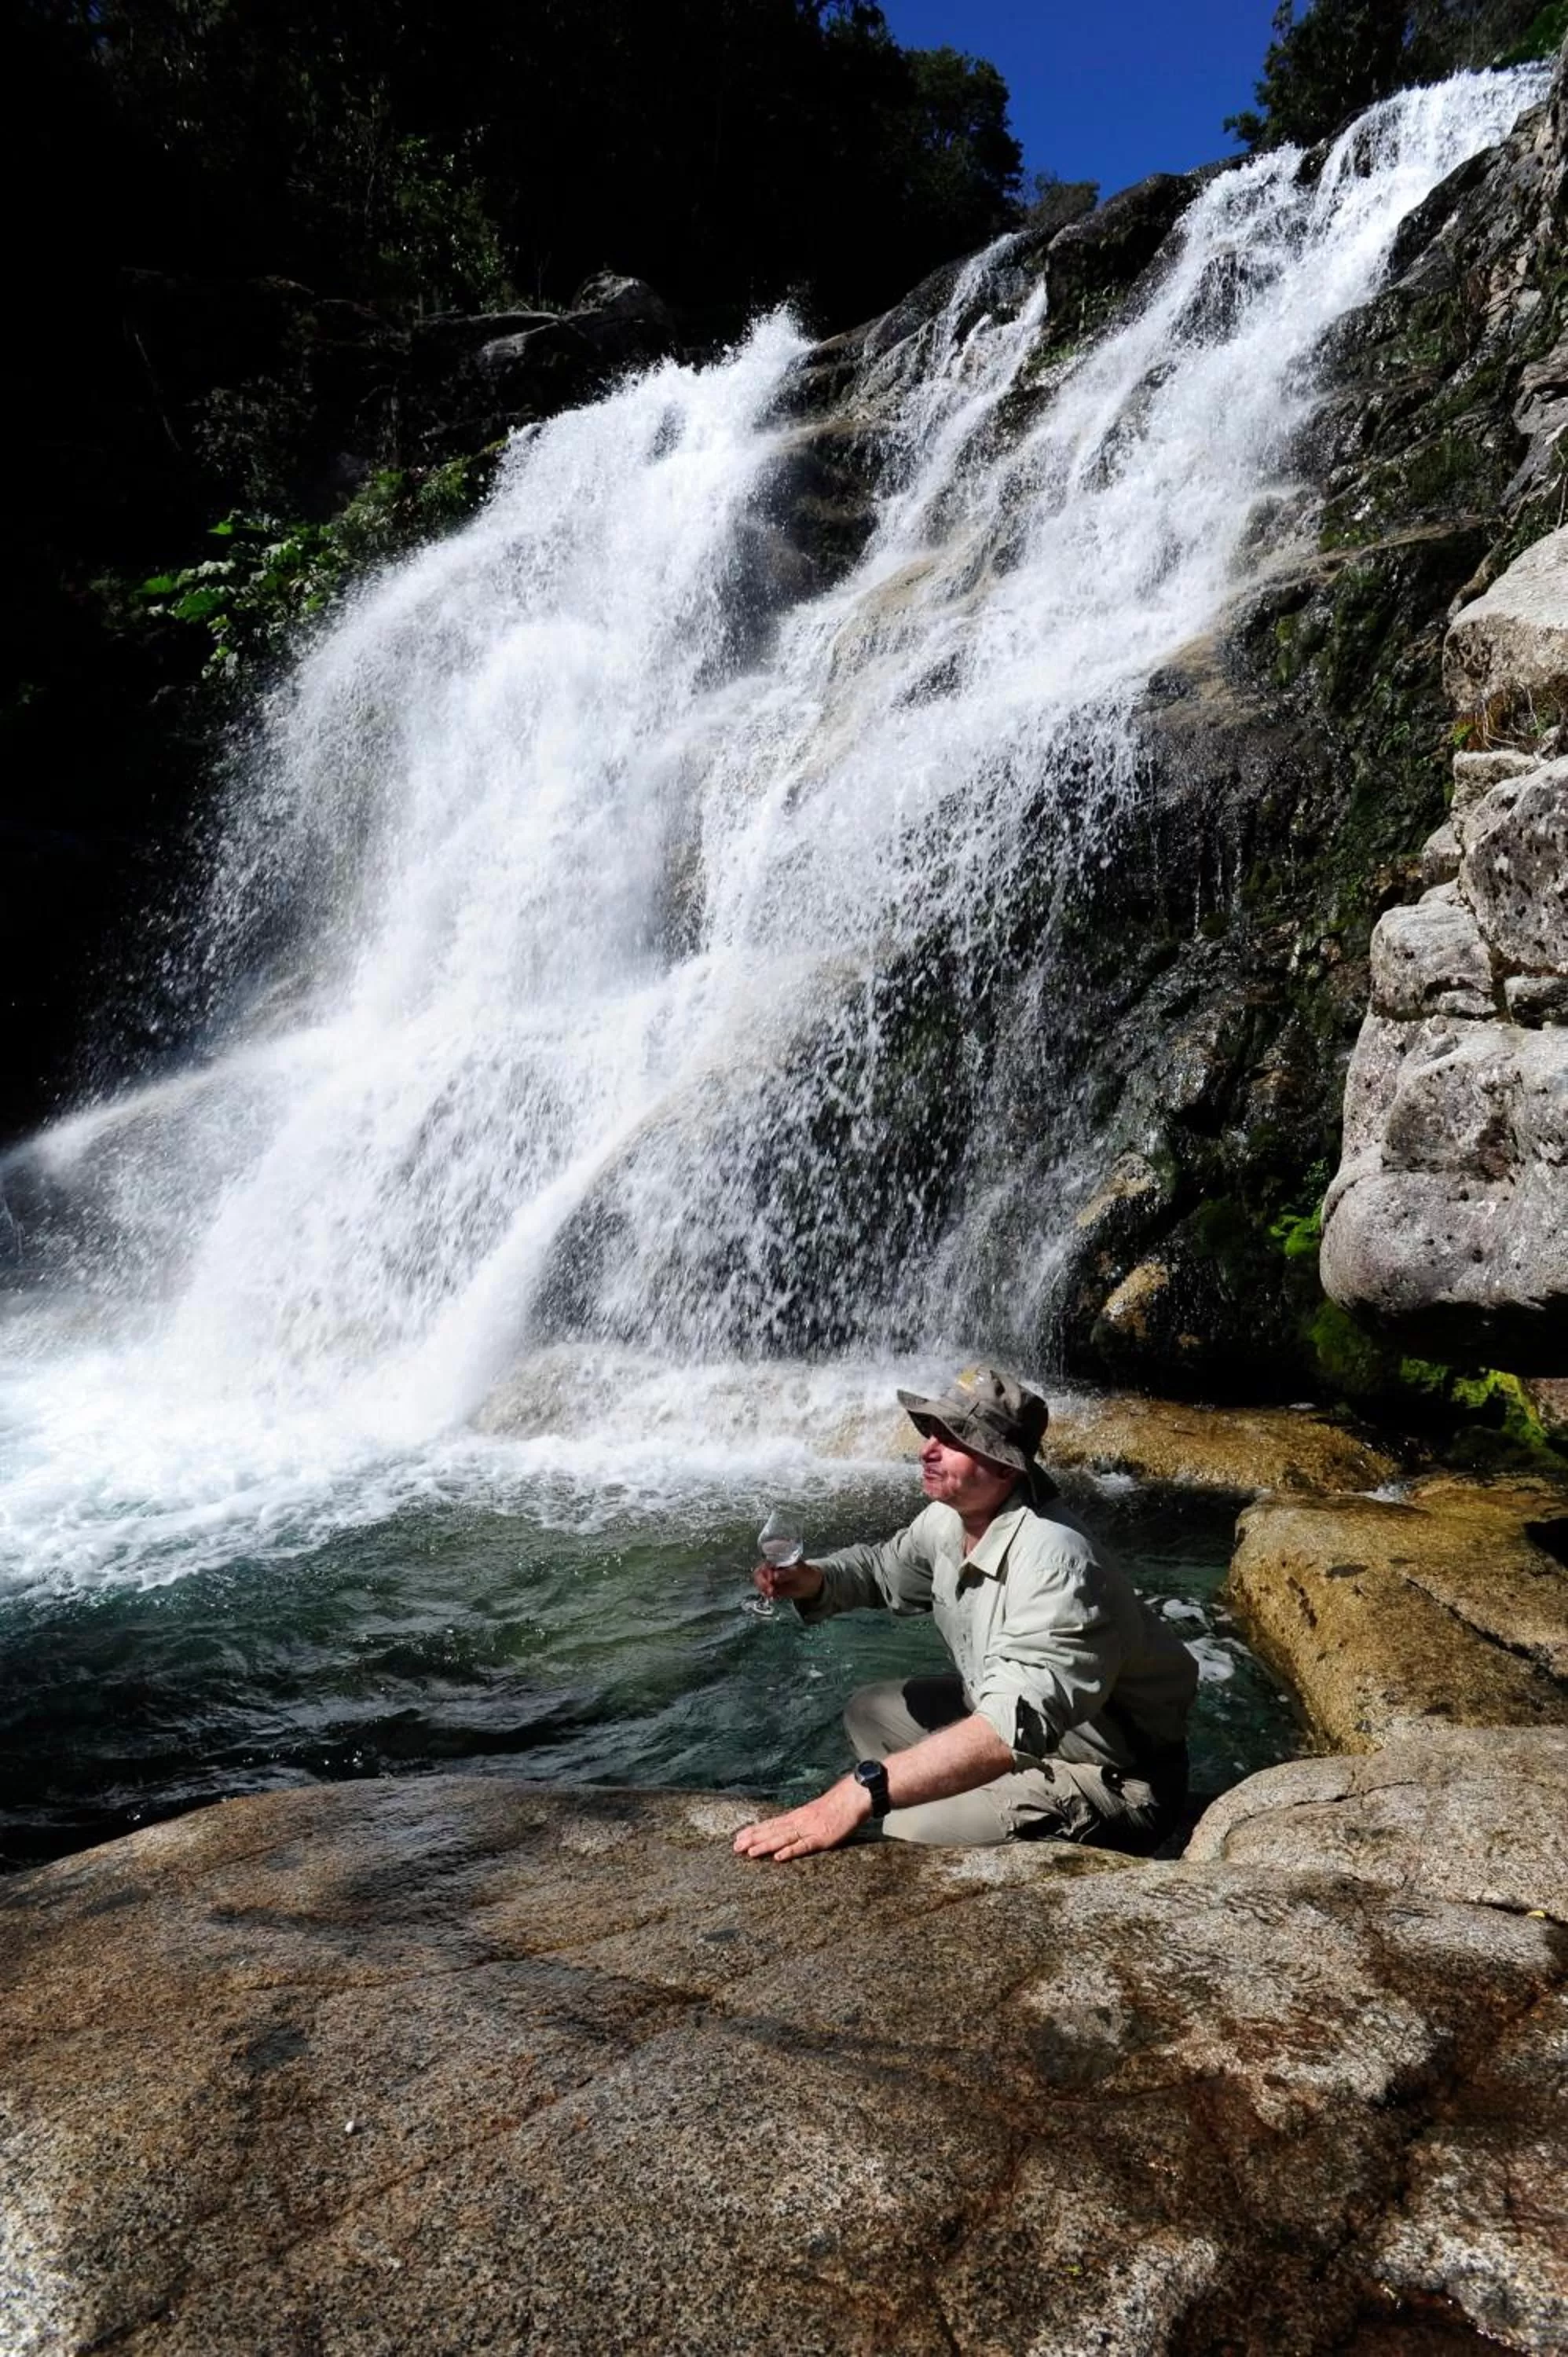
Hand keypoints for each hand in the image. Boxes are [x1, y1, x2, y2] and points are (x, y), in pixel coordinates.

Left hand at [733, 1777, 869, 1861]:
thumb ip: (803, 1819)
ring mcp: (809, 1829)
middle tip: (735, 1847)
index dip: (755, 1830)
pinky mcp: (822, 1838)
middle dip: (753, 1839)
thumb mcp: (815, 1811)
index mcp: (797, 1816)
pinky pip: (804, 1846)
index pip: (771, 1823)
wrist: (854, 1797)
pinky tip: (778, 1857)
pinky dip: (790, 1851)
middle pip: (772, 1831)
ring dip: (765, 1845)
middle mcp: (799, 1821)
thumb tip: (790, 1826)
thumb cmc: (838, 1805)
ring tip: (749, 1852)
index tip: (739, 1836)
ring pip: (783, 1838)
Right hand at [751, 1559, 823, 1604]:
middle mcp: (771, 1568)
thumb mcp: (797, 1571)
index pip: (764, 1564)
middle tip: (770, 1590)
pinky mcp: (772, 1588)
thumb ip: (786, 1573)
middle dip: (762, 1583)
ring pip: (760, 1583)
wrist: (811, 1584)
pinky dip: (767, 1594)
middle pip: (759, 1574)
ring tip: (772, 1594)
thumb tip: (774, 1576)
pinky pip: (765, 1591)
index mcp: (776, 1560)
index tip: (770, 1579)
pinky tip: (773, 1597)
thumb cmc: (804, 1573)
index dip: (763, 1572)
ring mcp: (771, 1578)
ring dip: (763, 1589)